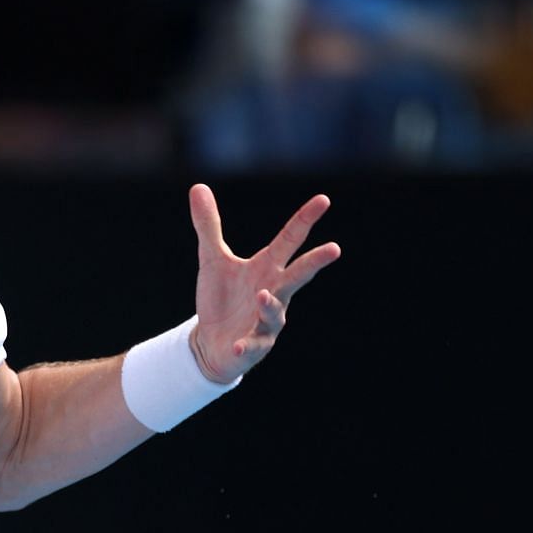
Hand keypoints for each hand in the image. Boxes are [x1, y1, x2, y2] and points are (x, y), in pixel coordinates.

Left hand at [189, 184, 340, 382]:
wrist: (211, 341)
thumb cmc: (221, 298)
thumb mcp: (212, 260)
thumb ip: (209, 226)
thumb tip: (197, 186)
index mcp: (267, 268)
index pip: (290, 240)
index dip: (305, 220)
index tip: (323, 199)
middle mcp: (274, 292)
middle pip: (298, 275)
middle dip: (315, 262)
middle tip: (334, 248)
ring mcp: (267, 321)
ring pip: (275, 312)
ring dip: (270, 304)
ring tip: (262, 294)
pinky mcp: (253, 346)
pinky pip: (252, 346)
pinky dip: (247, 345)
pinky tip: (238, 345)